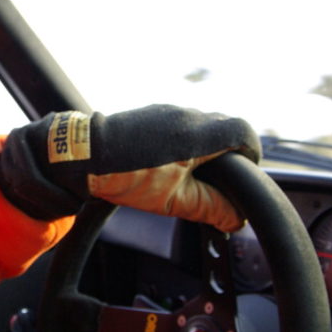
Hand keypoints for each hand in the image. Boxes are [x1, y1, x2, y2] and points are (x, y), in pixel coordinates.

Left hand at [0, 104, 260, 230]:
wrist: (81, 154)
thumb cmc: (124, 176)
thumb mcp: (172, 200)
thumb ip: (209, 207)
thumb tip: (237, 220)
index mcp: (197, 134)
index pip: (244, 133)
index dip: (250, 156)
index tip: (245, 178)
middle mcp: (187, 115)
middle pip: (226, 129)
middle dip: (229, 155)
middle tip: (221, 184)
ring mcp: (169, 111)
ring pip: (204, 126)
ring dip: (207, 148)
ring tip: (193, 176)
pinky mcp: (154, 113)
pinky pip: (184, 124)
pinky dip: (188, 142)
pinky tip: (172, 164)